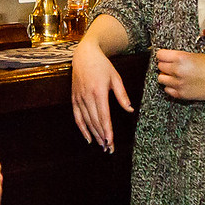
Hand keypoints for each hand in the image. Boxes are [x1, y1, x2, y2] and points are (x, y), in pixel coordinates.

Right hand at [71, 38, 131, 152]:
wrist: (84, 55)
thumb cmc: (102, 65)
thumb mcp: (115, 77)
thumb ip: (122, 95)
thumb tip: (130, 109)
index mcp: (99, 91)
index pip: (103, 116)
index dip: (107, 130)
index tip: (111, 141)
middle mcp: (87, 97)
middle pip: (95, 122)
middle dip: (102, 137)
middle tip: (110, 149)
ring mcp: (79, 98)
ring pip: (86, 121)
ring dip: (94, 135)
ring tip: (102, 146)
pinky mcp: (74, 98)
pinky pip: (77, 117)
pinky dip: (82, 128)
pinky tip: (88, 138)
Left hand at [155, 49, 204, 101]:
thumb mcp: (195, 55)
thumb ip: (180, 56)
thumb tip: (168, 58)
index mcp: (181, 58)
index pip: (160, 55)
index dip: (162, 55)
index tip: (164, 57)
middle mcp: (177, 70)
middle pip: (160, 66)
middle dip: (165, 66)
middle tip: (172, 66)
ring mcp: (178, 83)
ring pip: (161, 79)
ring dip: (166, 77)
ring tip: (174, 76)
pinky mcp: (181, 94)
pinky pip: (167, 90)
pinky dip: (170, 87)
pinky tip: (178, 84)